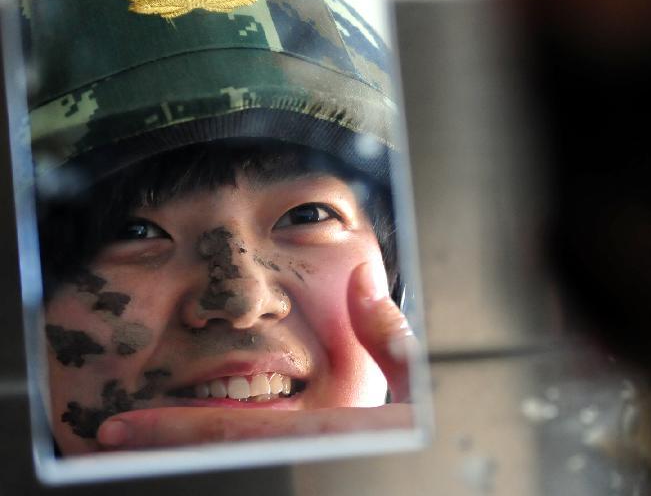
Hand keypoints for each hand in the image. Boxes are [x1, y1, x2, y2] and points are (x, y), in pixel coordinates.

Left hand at [96, 263, 415, 449]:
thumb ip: (390, 333)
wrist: (435, 475)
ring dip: (180, 457)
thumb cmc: (425, 434)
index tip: (123, 428)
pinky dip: (213, 458)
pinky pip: (249, 465)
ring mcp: (302, 471)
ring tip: (136, 447)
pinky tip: (188, 451)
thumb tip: (362, 282)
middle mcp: (304, 459)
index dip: (171, 432)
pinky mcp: (303, 474)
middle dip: (159, 452)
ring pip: (228, 467)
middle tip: (110, 443)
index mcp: (325, 435)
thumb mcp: (419, 381)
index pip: (233, 434)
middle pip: (218, 457)